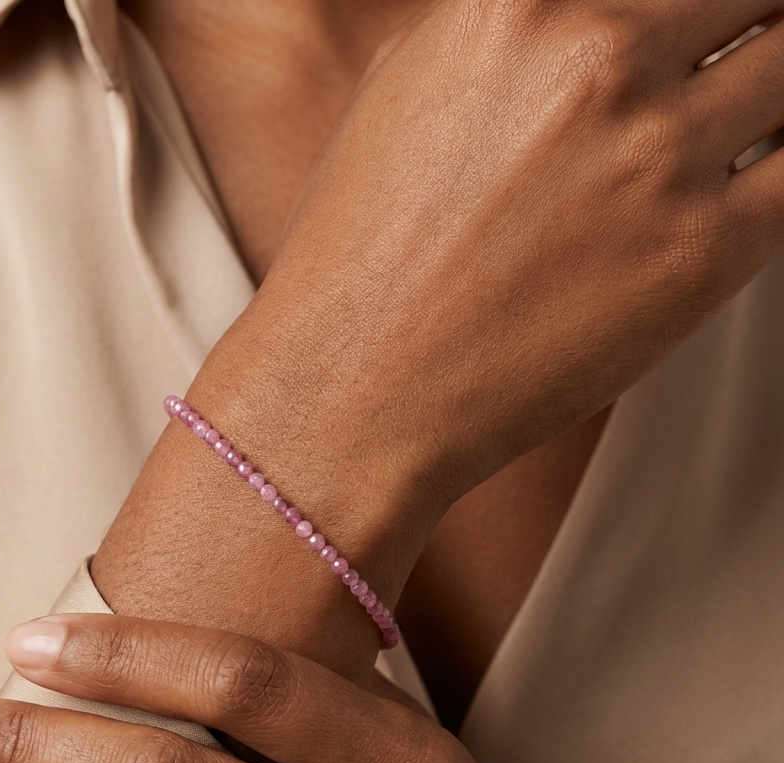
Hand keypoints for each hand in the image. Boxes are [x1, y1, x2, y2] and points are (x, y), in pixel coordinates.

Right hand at [96, 0, 783, 674]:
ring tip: (733, 138)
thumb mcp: (405, 99)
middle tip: (734, 69)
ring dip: (771, 99)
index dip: (693, 9)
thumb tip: (572, 22)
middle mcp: (596, 57)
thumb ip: (505, 38)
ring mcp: (658, 152)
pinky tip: (740, 198)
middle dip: (749, 30)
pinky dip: (781, 176)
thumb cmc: (361, 267)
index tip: (700, 27)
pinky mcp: (704, 252)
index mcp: (516, 3)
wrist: (354, 392)